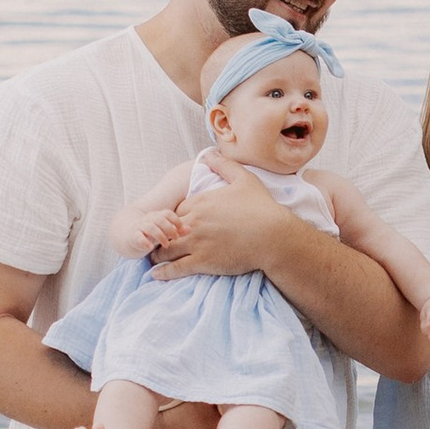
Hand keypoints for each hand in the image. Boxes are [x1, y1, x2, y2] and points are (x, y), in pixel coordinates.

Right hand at [114, 200, 186, 261]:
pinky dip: (145, 242)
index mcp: (157, 217)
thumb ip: (176, 230)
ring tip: (166, 245)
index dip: (176, 221)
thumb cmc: (149, 234)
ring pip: (150, 227)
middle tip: (176, 238)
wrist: (125, 235)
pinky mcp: (132, 237)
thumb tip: (190, 229)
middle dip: (170, 228)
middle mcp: (148, 220)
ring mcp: (139, 227)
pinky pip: (138, 237)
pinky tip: (150, 247)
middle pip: (160, 219)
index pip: (167, 214)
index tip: (182, 231)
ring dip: (160, 236)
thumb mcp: (164, 232)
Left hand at [149, 173, 285, 280]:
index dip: (174, 219)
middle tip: (161, 242)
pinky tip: (157, 274)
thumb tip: (209, 154)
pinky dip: (163, 272)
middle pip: (166, 230)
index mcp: (200, 202)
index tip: (177, 226)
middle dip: (163, 236)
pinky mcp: (202, 262)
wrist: (274, 236)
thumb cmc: (261, 207)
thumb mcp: (244, 179)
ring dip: (159, 254)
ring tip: (155, 258)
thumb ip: (224, 165)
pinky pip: (175, 267)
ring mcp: (196, 243)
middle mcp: (194, 222)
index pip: (175, 211)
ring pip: (166, 250)